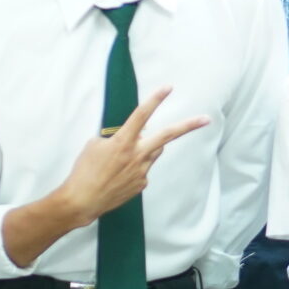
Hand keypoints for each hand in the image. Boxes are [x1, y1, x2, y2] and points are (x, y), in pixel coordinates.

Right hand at [62, 88, 208, 224]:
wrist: (83, 201)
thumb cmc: (84, 171)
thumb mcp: (95, 145)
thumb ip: (116, 137)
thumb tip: (131, 137)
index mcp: (122, 142)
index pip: (141, 115)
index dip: (155, 100)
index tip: (167, 88)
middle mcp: (137, 155)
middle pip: (167, 135)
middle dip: (188, 126)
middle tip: (206, 119)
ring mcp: (142, 171)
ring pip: (154, 151)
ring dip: (147, 146)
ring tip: (123, 156)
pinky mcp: (142, 184)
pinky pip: (144, 168)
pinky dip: (135, 166)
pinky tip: (118, 174)